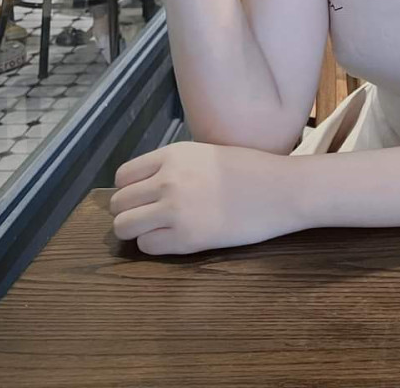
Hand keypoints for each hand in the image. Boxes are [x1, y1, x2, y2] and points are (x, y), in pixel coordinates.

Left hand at [109, 141, 306, 255]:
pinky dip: (154, 245)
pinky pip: (146, 246)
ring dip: (136, 231)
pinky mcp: (185, 238)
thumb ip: (174, 166)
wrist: (280, 190)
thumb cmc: (250, 170)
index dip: (130, 190)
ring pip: (124, 227)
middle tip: (149, 218)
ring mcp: (174, 210)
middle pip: (119, 203)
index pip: (123, 176)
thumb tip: (146, 186)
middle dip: (129, 212)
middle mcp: (167, 180)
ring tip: (156, 230)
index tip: (143, 198)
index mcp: (172, 155)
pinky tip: (174, 239)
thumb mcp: (205, 154)